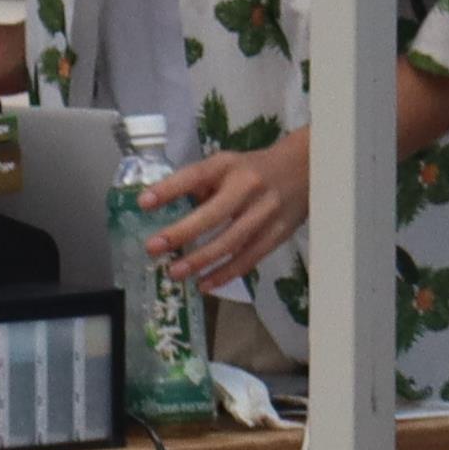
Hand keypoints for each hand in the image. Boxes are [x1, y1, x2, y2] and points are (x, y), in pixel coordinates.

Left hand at [136, 134, 314, 291]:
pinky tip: (204, 284)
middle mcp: (248, 187)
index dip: (170, 189)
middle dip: (181, 233)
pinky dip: (225, 274)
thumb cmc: (252, 170)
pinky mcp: (277, 234)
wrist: (305, 170)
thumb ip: (199, 184)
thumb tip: (163, 204)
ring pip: (231, 242)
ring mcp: (265, 213)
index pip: (196, 176)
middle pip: (213, 214)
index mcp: (229, 166)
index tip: (143, 203)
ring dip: (200, 260)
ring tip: (174, 273)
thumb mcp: (226, 165)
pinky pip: (249, 258)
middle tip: (153, 248)